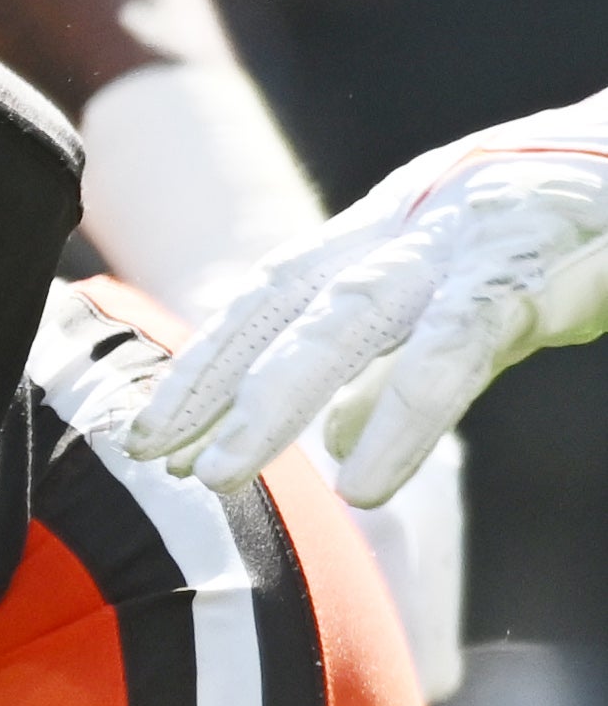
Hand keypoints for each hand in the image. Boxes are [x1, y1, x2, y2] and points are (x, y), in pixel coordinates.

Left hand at [127, 98, 607, 502]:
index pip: (266, 295)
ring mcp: (461, 244)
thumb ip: (396, 363)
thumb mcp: (464, 291)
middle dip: (208, 381)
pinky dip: (404, 414)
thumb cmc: (563, 225)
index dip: (203, 360)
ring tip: (219, 478)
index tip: (142, 428)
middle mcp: (403, 230)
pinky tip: (361, 480)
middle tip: (143, 452)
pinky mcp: (530, 269)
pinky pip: (455, 347)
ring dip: (273, 401)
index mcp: (379, 232)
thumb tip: (341, 435)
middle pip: (282, 305)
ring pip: (346, 320)